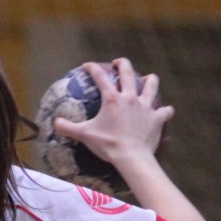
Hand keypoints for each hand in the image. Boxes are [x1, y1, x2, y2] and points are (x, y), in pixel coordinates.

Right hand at [54, 58, 172, 167]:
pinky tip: (164, 111)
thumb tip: (55, 123)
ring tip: (147, 79)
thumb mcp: (84, 135)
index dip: (92, 68)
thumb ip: (67, 128)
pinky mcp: (157, 118)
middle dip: (122, 64)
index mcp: (112, 99)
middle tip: (117, 63)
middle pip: (128, 72)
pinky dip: (165, 110)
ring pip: (151, 85)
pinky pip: (165, 111)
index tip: (87, 66)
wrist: (131, 157)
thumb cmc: (107, 144)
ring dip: (149, 80)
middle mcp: (130, 97)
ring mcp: (146, 106)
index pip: (100, 77)